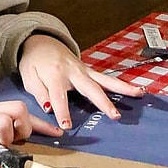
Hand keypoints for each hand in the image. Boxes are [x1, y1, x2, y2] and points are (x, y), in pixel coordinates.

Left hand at [19, 33, 142, 128]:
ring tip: (139, 94)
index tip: (67, 125)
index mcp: (55, 74)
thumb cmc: (34, 62)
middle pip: (90, 88)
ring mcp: (84, 70)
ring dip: (123, 88)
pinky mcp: (90, 71)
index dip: (63, 111)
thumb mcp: (29, 76)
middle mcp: (73, 72)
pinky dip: (121, 84)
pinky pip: (107, 78)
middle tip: (115, 115)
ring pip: (105, 80)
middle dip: (103, 102)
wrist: (42, 42)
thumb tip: (49, 108)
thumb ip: (39, 92)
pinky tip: (137, 90)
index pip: (59, 96)